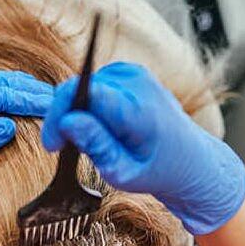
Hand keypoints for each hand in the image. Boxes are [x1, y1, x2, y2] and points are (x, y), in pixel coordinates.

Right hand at [41, 62, 244, 234]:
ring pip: (83, 88)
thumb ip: (95, 145)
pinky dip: (90, 108)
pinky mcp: (128, 73)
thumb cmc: (160, 171)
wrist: (192, 161)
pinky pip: (94, 87)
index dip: (58, 114)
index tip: (52, 144)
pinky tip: (104, 127)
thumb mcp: (124, 172)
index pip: (83, 92)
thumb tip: (67, 121)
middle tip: (68, 149)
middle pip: (78, 89)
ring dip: (79, 115)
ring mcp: (133, 74)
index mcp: (137, 109)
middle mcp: (136, 83)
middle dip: (65, 119)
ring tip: (95, 142)